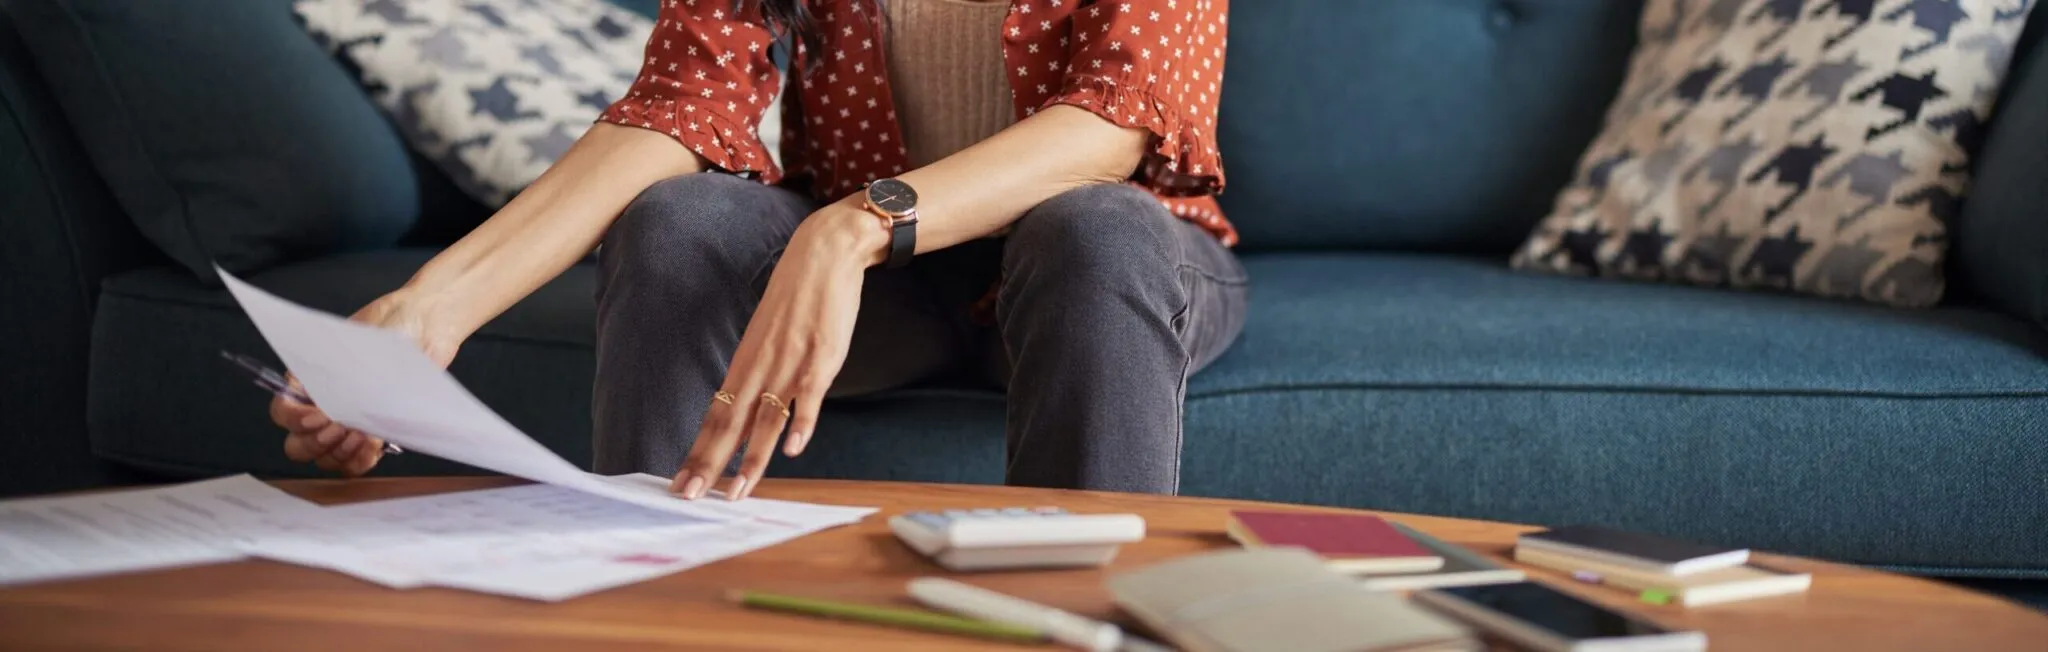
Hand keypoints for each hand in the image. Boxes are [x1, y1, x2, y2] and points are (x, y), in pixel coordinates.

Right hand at [273, 291, 462, 476]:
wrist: (426, 325)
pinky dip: (359, 460)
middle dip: (315, 441)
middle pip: (298, 444)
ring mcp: (347, 424)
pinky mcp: (373, 436)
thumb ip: (345, 373)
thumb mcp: (361, 342)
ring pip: (325, 458)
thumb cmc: (391, 327)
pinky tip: (371, 444)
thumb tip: (340, 397)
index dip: (294, 419)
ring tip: (360, 433)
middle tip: (339, 427)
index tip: (318, 415)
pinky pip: (355, 463)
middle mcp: (323, 407)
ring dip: (338, 452)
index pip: (283, 411)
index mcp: (308, 381)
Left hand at [671, 198, 887, 499]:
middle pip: (730, 424)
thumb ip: (761, 375)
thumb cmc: (797, 297)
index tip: (682, 481)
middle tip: (690, 496)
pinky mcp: (822, 357)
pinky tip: (792, 450)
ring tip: (737, 492)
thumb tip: (751, 413)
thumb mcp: (768, 336)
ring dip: (752, 460)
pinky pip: (809, 396)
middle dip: (709, 464)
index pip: (716, 416)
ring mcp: (791, 363)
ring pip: (766, 420)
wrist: (823, 253)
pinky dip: (801, 424)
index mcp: (745, 362)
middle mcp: (761, 367)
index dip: (698, 451)